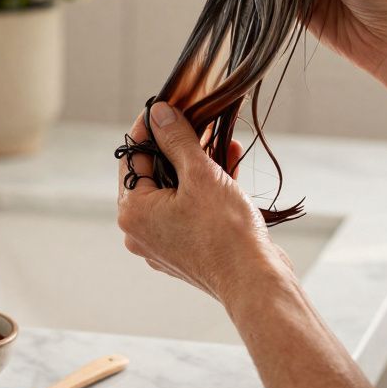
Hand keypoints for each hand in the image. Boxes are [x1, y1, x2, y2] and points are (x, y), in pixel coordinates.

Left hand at [116, 100, 291, 306]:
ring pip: (175, 192)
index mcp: (133, 212)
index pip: (132, 157)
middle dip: (180, 146)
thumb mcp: (200, 174)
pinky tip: (229, 165)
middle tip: (196, 121)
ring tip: (222, 141)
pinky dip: (206, 189)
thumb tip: (159, 114)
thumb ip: (176, 140)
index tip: (164, 107)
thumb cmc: (225, 231)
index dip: (148, 128)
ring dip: (198, 165)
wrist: (254, 281)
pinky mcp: (187, 250)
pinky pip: (190, 210)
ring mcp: (163, 243)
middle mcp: (141, 231)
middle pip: (153, 175)